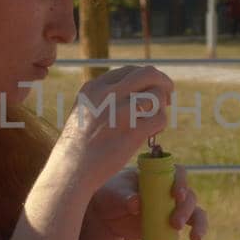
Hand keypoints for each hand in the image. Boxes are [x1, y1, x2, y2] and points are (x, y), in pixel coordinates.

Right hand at [53, 66, 173, 191]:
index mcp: (95, 86)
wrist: (71, 170)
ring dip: (161, 108)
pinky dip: (161, 125)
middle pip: (149, 73)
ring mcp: (121, 111)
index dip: (146, 79)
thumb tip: (132, 93)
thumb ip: (103, 98)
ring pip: (157, 95)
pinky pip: (160, 118)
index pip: (130, 70)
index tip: (151, 90)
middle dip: (163, 82)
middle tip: (168, 97)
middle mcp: (109, 94)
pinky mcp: (133, 131)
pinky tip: (152, 134)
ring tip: (154, 122)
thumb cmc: (78, 146)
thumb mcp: (84, 111)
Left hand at [85, 165, 208, 239]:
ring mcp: (172, 210)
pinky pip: (178, 238)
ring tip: (194, 239)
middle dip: (186, 210)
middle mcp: (171, 191)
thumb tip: (136, 203)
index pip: (179, 173)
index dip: (182, 183)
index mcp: (160, 176)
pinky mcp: (168, 228)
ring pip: (196, 215)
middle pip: (190, 197)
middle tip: (175, 224)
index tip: (177, 195)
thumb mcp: (115, 193)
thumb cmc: (112, 195)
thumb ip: (124, 196)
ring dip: (198, 226)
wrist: (107, 215)